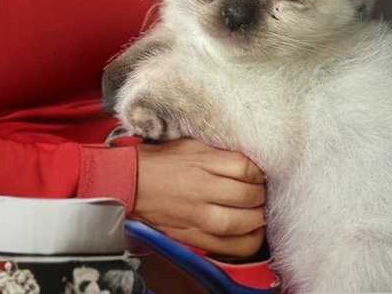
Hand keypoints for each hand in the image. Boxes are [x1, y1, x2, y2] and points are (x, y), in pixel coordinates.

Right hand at [133, 138, 266, 257]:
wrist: (131, 183)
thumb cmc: (163, 161)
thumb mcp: (193, 145)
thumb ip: (222, 153)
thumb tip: (249, 162)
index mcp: (203, 163)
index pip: (246, 168)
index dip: (259, 172)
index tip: (258, 174)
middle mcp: (202, 190)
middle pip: (248, 195)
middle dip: (261, 195)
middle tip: (260, 193)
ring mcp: (197, 217)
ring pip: (241, 223)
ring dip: (257, 219)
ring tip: (257, 212)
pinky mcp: (192, 236)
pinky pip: (227, 246)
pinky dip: (246, 242)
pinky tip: (250, 233)